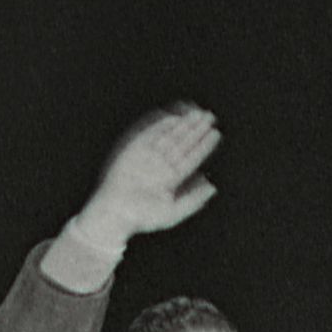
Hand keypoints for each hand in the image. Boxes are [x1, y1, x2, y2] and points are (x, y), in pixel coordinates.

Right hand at [76, 104, 221, 247]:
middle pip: (182, 144)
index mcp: (171, 179)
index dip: (204, 145)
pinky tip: (173, 118)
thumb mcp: (173, 212)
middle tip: (210, 116)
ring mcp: (147, 157)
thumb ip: (194, 200)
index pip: (191, 158)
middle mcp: (161, 166)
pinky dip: (160, 126)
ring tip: (197, 113)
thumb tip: (213, 187)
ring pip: (169, 137)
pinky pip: (149, 135)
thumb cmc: (141, 217)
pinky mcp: (133, 150)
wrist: (115, 213)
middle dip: (196, 130)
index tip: (216, 133)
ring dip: (182, 125)